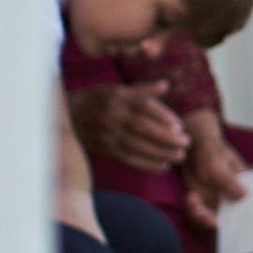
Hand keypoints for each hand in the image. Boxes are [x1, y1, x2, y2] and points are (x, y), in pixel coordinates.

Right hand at [68, 79, 190, 174]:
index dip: (163, 116)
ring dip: (160, 153)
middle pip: (141, 127)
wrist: (67, 116)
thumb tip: (166, 85)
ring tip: (179, 157)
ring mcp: (106, 133)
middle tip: (186, 143)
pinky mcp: (103, 149)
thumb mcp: (117, 89)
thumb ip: (142, 89)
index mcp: (117, 96)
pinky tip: (163, 167)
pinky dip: (146, 164)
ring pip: (135, 145)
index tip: (180, 126)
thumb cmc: (98, 99)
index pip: (143, 106)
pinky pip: (126, 158)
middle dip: (166, 137)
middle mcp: (111, 115)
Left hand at [180, 114, 248, 227]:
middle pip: (228, 220)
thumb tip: (244, 195)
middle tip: (202, 214)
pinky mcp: (202, 203)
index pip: (249, 209)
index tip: (228, 222)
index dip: (243, 220)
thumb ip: (229, 180)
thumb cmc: (211, 153)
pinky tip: (190, 197)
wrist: (194, 149)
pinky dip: (192, 210)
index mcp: (244, 188)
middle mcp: (232, 199)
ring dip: (201, 216)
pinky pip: (198, 214)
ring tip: (193, 201)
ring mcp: (217, 202)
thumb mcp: (219, 165)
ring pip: (211, 219)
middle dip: (214, 221)